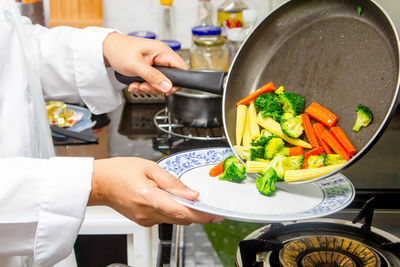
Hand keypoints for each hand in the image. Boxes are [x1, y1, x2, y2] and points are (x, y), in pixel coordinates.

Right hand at [88, 157, 223, 226]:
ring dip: (183, 210)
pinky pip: (164, 218)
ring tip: (184, 196)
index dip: (202, 215)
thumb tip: (191, 193)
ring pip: (174, 219)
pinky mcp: (143, 221)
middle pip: (181, 219)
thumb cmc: (120, 171)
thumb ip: (172, 182)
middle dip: (196, 213)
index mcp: (150, 198)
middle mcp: (148, 214)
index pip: (182, 212)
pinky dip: (172, 210)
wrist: (99, 183)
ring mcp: (145, 220)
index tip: (216, 215)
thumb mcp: (149, 168)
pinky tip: (170, 199)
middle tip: (207, 204)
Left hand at [103, 32, 187, 94]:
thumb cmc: (119, 50)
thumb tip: (168, 86)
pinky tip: (134, 84)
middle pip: (170, 79)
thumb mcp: (136, 66)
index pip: (182, 68)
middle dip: (156, 87)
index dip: (177, 82)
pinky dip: (143, 86)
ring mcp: (156, 64)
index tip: (165, 89)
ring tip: (136, 84)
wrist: (106, 49)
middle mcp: (161, 57)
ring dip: (148, 88)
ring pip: (160, 83)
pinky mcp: (150, 69)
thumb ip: (154, 77)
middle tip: (144, 85)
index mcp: (163, 52)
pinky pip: (152, 82)